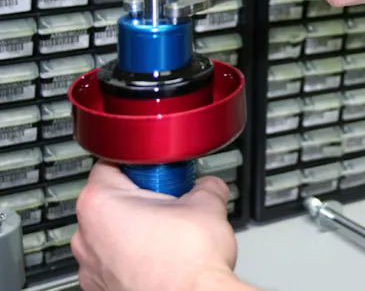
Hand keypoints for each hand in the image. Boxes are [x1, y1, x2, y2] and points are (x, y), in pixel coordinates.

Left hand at [71, 161, 246, 290]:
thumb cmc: (189, 262)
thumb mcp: (208, 204)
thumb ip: (205, 185)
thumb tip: (209, 186)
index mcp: (100, 204)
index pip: (111, 165)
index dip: (142, 165)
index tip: (160, 172)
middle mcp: (86, 237)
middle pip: (111, 202)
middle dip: (141, 200)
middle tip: (171, 204)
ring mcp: (92, 269)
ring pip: (112, 236)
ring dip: (136, 232)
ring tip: (170, 236)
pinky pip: (116, 264)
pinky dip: (135, 260)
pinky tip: (164, 260)